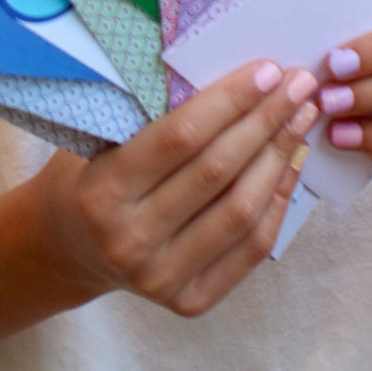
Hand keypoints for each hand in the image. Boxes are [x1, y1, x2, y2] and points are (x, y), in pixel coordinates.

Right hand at [32, 60, 318, 316]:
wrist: (69, 248)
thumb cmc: (91, 173)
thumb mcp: (105, 137)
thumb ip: (157, 114)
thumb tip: (241, 78)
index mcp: (103, 191)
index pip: (181, 138)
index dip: (230, 101)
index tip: (268, 69)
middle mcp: (130, 241)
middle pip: (218, 172)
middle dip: (266, 121)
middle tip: (300, 84)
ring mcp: (161, 279)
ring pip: (242, 210)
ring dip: (280, 157)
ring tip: (302, 117)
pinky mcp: (190, 301)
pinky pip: (251, 247)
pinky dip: (278, 200)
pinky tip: (292, 162)